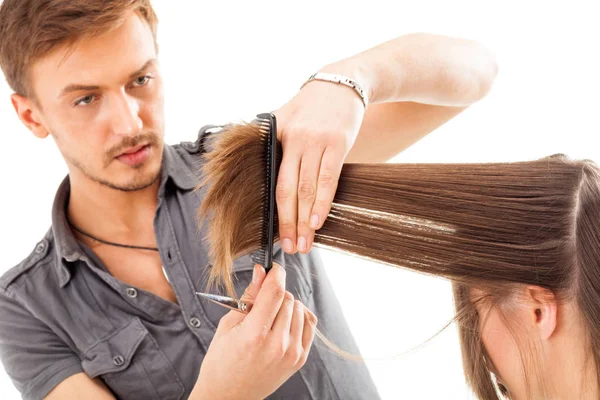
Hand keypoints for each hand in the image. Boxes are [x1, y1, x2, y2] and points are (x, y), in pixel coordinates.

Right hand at [193, 263, 317, 399]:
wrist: (228, 396)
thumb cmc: (221, 362)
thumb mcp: (227, 325)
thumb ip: (249, 297)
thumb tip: (262, 272)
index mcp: (254, 335)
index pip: (275, 291)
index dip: (276, 273)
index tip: (273, 268)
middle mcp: (277, 345)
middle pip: (288, 298)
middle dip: (275, 293)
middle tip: (260, 303)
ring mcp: (291, 354)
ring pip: (299, 308)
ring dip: (286, 305)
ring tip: (269, 317)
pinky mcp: (299, 359)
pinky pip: (308, 324)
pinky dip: (297, 317)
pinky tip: (283, 323)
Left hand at [273, 64, 365, 254]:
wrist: (343, 82)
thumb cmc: (313, 105)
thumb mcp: (286, 115)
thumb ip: (275, 143)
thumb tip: (262, 174)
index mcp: (278, 136)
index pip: (273, 181)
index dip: (275, 211)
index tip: (276, 234)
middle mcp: (295, 140)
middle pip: (288, 189)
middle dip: (288, 222)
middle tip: (291, 247)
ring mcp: (317, 141)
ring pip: (308, 188)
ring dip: (306, 219)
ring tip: (305, 243)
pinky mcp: (338, 143)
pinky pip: (329, 178)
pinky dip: (323, 202)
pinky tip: (318, 221)